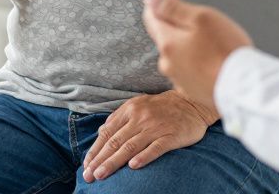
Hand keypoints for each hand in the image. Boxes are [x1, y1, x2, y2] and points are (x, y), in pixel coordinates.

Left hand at [81, 89, 216, 181]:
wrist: (192, 103)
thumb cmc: (161, 107)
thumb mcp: (137, 105)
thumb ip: (119, 118)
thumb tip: (101, 133)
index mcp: (129, 110)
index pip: (107, 133)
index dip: (95, 150)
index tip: (86, 165)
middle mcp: (140, 118)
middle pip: (115, 142)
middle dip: (99, 160)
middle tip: (88, 176)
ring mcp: (155, 127)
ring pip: (130, 146)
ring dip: (114, 162)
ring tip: (101, 174)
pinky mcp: (171, 136)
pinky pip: (155, 148)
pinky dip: (143, 157)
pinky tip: (132, 167)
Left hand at [142, 0, 251, 113]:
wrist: (245, 87)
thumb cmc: (226, 51)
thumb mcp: (202, 18)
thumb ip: (173, 8)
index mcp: (167, 43)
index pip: (151, 19)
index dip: (159, 8)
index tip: (171, 5)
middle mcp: (167, 64)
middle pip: (166, 38)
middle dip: (181, 31)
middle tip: (205, 29)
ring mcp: (179, 80)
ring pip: (179, 56)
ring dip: (191, 49)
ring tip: (215, 49)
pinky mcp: (192, 91)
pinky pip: (190, 71)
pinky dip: (199, 66)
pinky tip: (216, 64)